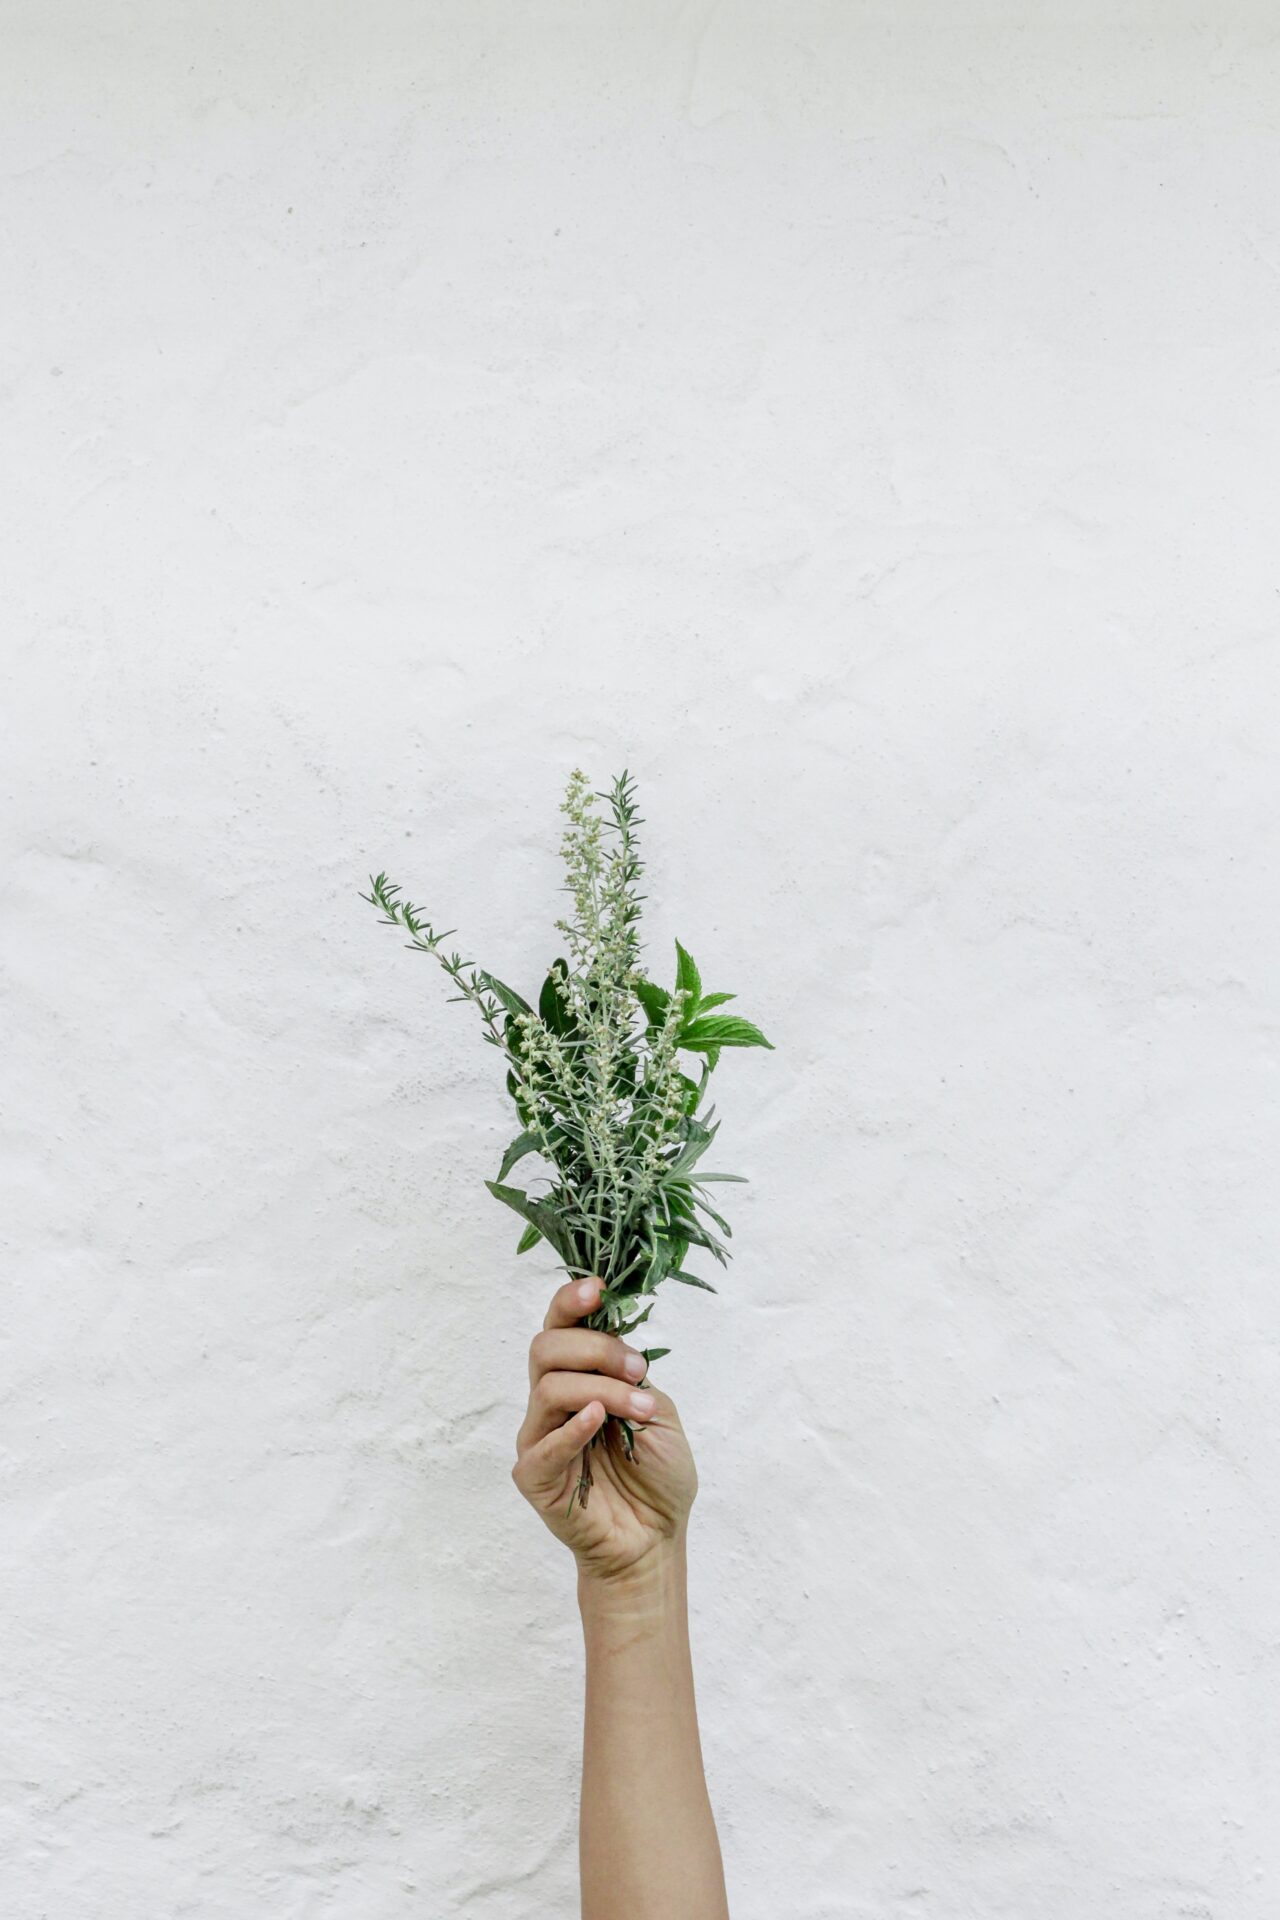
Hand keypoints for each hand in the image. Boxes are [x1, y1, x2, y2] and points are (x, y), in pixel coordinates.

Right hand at [511, 1275, 698, 1585]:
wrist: (655, 1539)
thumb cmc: (657, 1476)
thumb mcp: (657, 1410)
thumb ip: (631, 1376)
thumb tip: (615, 1341)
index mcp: (579, 1378)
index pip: (559, 1327)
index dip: (571, 1301)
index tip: (599, 1289)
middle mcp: (552, 1401)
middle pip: (546, 1348)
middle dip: (596, 1348)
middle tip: (637, 1369)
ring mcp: (538, 1438)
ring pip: (550, 1388)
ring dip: (602, 1389)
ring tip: (640, 1409)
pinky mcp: (534, 1476)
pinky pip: (543, 1445)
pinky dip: (572, 1428)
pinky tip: (598, 1421)